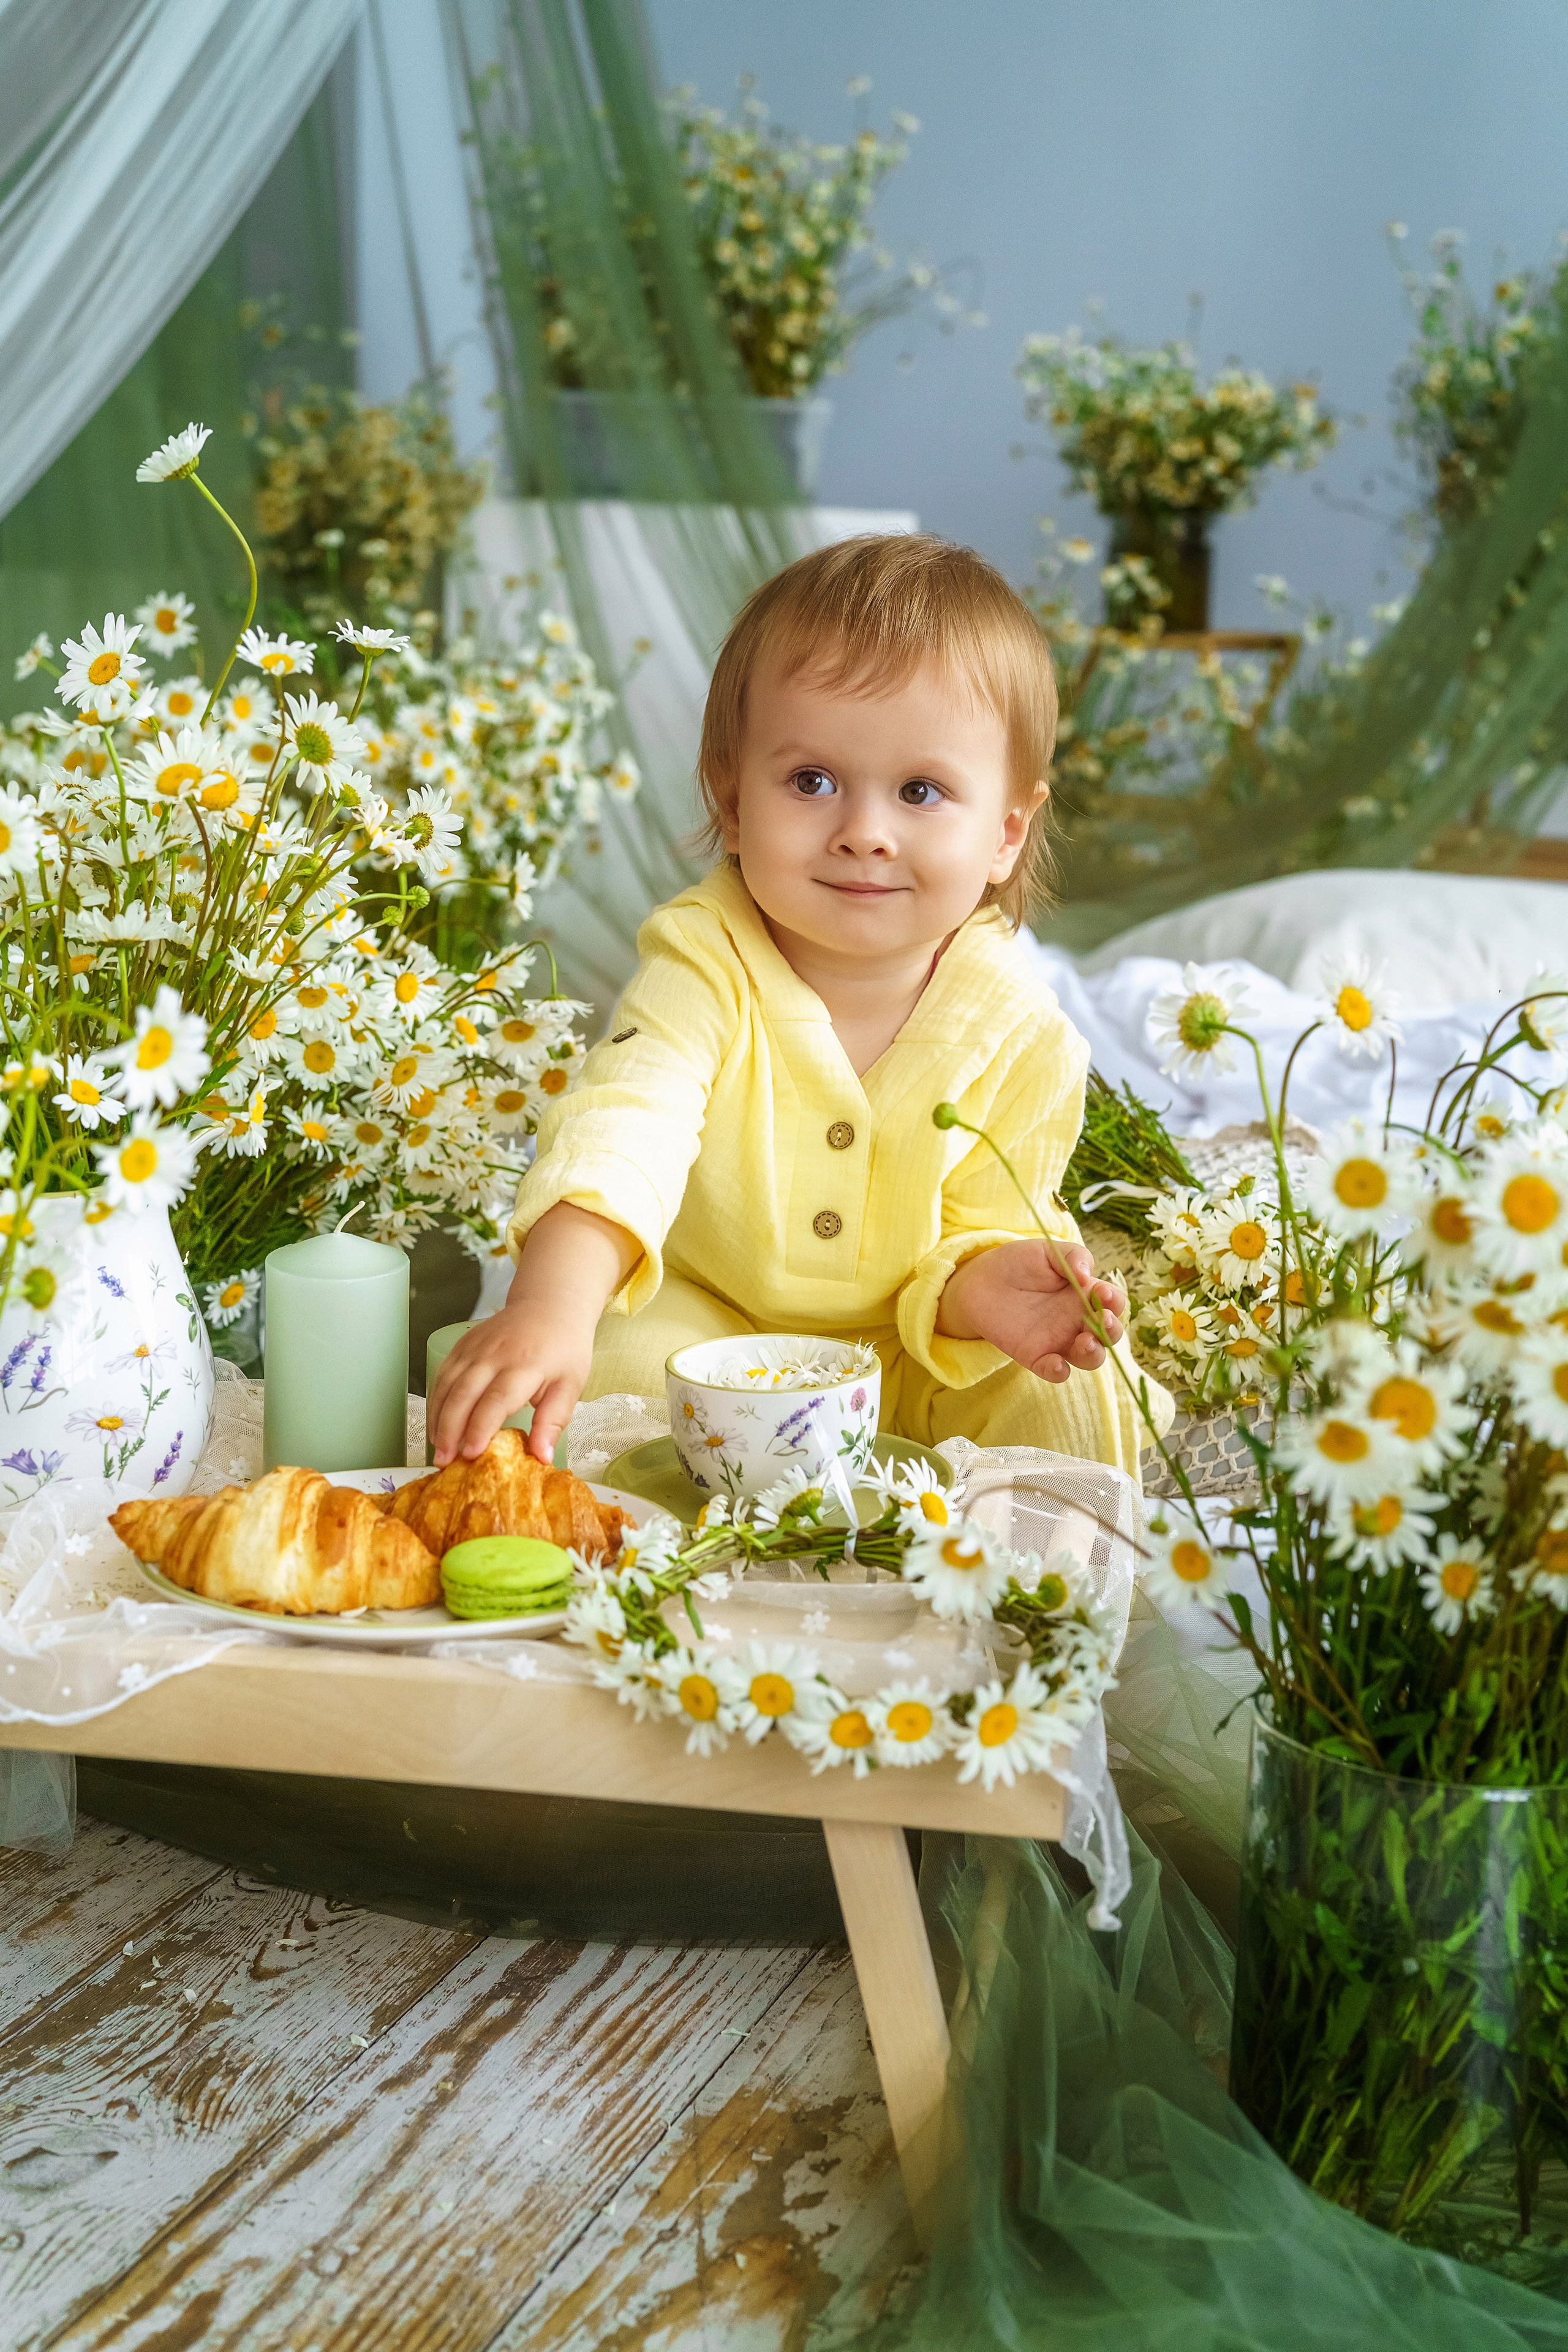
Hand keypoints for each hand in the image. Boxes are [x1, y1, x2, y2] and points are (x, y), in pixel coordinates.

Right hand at [426, 1202, 639, 1465]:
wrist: (550, 1305)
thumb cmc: (564, 1348)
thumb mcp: (571, 1385)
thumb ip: (553, 1421)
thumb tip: (542, 1458)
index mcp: (525, 1365)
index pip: (496, 1400)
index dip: (480, 1428)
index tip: (471, 1454)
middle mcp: (495, 1354)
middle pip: (463, 1394)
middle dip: (450, 1430)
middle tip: (445, 1461)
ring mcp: (475, 1347)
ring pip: (446, 1384)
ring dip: (437, 1418)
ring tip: (437, 1448)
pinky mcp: (463, 1344)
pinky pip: (442, 1374)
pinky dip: (435, 1400)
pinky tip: (435, 1422)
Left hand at [935, 1239, 1125, 1384]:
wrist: (980, 1281)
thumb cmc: (1019, 1263)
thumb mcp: (1047, 1251)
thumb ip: (1072, 1257)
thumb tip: (1087, 1275)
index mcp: (1086, 1294)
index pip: (1112, 1302)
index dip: (1114, 1301)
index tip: (1103, 1294)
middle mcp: (1078, 1321)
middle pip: (1109, 1334)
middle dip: (1111, 1330)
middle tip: (1102, 1321)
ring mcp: (1060, 1340)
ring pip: (1089, 1357)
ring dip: (1093, 1354)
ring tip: (1085, 1343)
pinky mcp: (1037, 1356)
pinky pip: (1055, 1371)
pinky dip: (1059, 1371)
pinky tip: (1056, 1363)